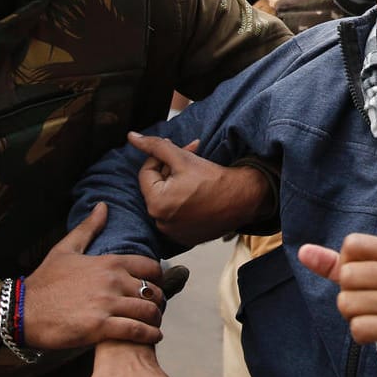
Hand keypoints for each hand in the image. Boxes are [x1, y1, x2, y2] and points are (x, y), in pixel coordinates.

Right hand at [22, 203, 163, 349]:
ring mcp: (106, 304)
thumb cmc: (44, 281)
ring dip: (155, 319)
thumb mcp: (65, 249)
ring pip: (149, 311)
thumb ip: (88, 228)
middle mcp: (112, 281)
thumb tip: (103, 206)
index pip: (151, 267)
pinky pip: (137, 331)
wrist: (20, 311)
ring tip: (152, 324)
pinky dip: (149, 334)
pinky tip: (151, 336)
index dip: (157, 278)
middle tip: (153, 309)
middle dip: (157, 301)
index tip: (154, 286)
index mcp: (108, 262)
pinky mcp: (100, 327)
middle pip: (154, 291)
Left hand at [132, 132, 272, 244]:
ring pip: (166, 202)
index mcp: (157, 203)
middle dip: (169, 172)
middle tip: (188, 162)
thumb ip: (155, 146)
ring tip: (194, 180)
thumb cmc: (215, 179)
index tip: (178, 153)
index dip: (161, 158)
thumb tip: (132, 137)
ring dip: (175, 188)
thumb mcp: (182, 158)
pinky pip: (176, 217)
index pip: (146, 173)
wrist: (244, 198)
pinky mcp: (186, 238)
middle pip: (156, 188)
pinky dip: (183, 205)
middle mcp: (162, 223)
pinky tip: (198, 196)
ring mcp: (174, 233)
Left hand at [299, 234, 376, 372]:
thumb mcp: (364, 274)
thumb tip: (303, 251)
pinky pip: (358, 327)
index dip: (347, 265)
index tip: (366, 279)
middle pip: (346, 276)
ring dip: (353, 316)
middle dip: (348, 294)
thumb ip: (333, 263)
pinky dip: (360, 334)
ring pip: (347, 303)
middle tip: (369, 303)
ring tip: (374, 317)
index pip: (352, 244)